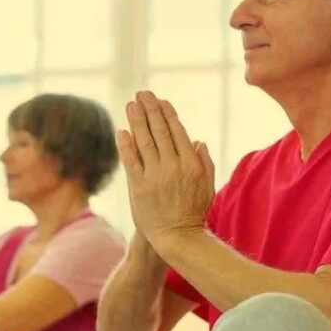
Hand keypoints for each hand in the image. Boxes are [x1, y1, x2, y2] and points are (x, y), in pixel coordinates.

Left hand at [117, 91, 214, 247]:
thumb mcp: (207, 186)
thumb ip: (204, 162)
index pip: (177, 132)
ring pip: (144, 141)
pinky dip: (126, 144)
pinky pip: (131, 160)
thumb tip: (198, 141)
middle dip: (150, 110)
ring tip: (131, 105)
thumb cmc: (193, 212)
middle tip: (142, 94)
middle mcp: (173, 166)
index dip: (167, 115)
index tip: (161, 101)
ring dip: (137, 121)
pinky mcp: (139, 186)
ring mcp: (155, 175)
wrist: (177, 237)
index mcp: (191, 164)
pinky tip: (122, 131)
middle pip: (159, 131)